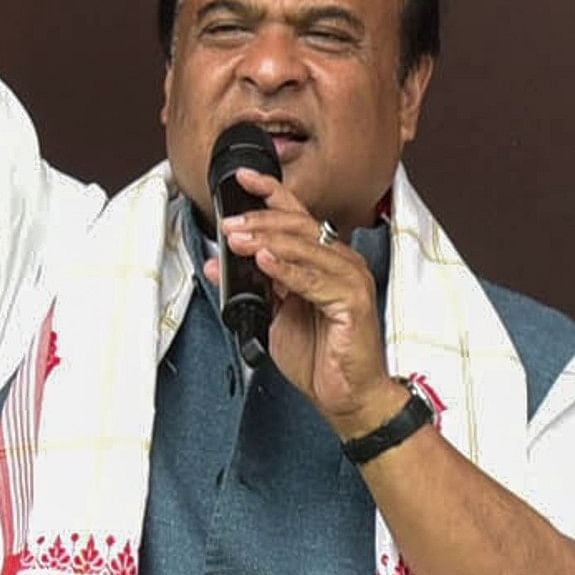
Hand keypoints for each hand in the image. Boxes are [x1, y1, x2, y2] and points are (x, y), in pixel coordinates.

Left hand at [211, 168, 403, 437]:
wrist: (345, 395)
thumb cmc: (318, 353)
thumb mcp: (275, 312)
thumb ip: (254, 283)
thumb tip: (219, 261)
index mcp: (324, 258)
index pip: (296, 215)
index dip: (270, 192)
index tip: (241, 178)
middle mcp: (341, 261)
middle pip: (298, 226)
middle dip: (258, 221)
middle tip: (227, 224)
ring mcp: (351, 279)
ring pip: (306, 248)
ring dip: (267, 240)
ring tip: (236, 239)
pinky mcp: (354, 302)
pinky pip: (316, 281)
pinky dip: (287, 270)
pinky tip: (265, 263)